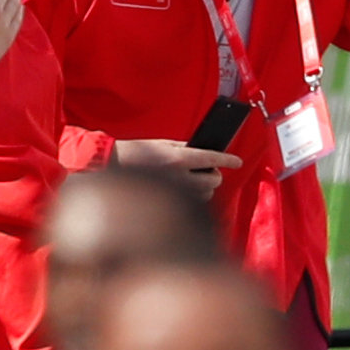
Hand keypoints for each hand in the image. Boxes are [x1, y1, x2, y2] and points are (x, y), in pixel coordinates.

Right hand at [111, 137, 240, 197]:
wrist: (111, 168)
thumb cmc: (135, 153)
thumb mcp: (161, 144)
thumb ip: (184, 147)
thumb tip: (203, 152)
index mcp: (177, 159)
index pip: (211, 158)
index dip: (228, 160)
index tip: (238, 162)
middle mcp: (179, 177)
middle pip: (213, 181)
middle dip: (214, 176)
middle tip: (208, 171)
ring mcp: (174, 194)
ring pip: (205, 195)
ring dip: (205, 188)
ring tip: (192, 182)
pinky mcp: (169, 205)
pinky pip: (192, 205)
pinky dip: (193, 198)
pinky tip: (184, 193)